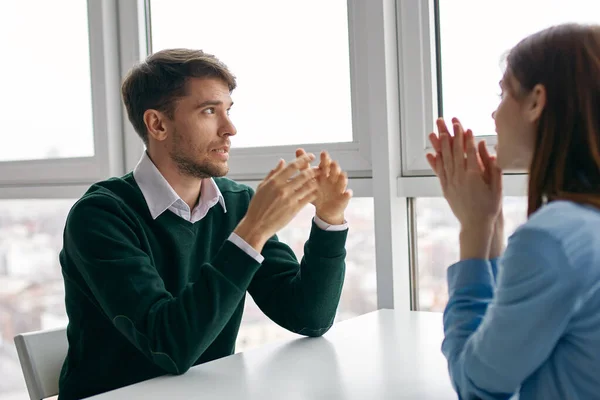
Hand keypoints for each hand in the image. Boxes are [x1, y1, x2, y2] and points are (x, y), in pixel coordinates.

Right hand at [234, 153, 319, 252]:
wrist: (257, 226)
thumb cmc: (257, 207)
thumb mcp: (261, 187)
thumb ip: (273, 173)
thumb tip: (282, 161)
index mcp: (274, 182)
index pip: (292, 166)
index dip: (304, 159)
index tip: (311, 156)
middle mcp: (283, 189)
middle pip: (303, 175)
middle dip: (314, 170)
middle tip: (319, 168)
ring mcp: (290, 199)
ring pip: (308, 186)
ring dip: (315, 181)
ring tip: (319, 179)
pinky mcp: (294, 209)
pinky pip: (308, 198)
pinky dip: (313, 193)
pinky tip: (315, 191)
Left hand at [296, 148, 351, 224]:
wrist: (324, 209)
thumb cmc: (317, 192)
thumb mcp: (309, 179)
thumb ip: (304, 166)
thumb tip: (299, 149)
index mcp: (324, 173)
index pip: (325, 164)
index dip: (325, 159)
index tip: (323, 153)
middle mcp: (333, 179)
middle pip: (334, 171)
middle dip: (334, 167)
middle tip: (332, 162)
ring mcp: (339, 188)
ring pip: (342, 182)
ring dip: (342, 178)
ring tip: (342, 174)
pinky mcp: (343, 198)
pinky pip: (346, 196)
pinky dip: (347, 194)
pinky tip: (348, 192)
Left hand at [426, 118, 502, 257]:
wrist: (476, 225)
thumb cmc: (490, 206)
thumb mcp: (497, 186)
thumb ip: (492, 166)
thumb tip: (486, 148)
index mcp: (474, 176)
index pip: (468, 151)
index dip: (465, 137)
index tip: (463, 125)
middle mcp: (460, 177)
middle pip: (454, 151)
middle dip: (451, 134)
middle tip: (447, 120)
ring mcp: (451, 183)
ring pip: (444, 159)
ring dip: (441, 143)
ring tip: (437, 130)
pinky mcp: (446, 189)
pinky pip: (439, 172)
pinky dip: (435, 161)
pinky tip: (431, 152)